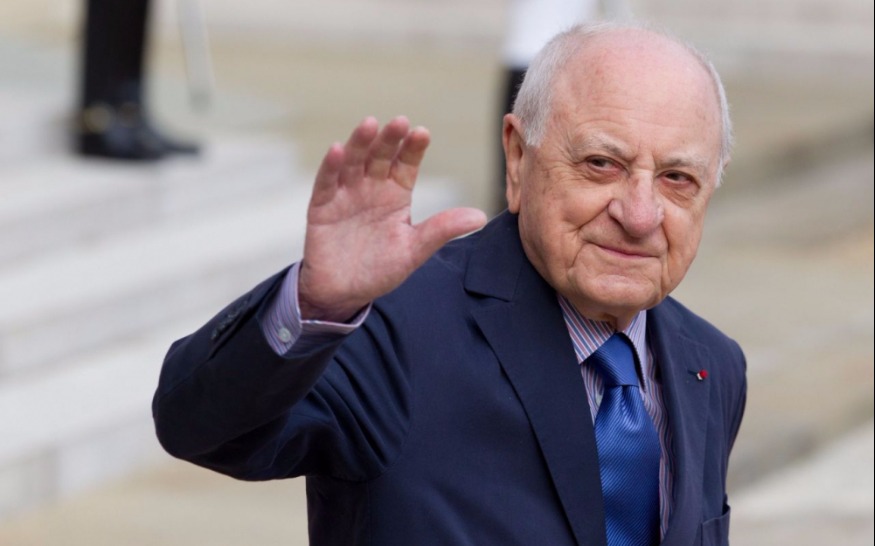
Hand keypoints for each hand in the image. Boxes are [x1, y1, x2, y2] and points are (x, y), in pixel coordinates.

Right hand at [299, 116, 486, 321]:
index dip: (413, 149)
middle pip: (381, 156)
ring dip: (360, 143)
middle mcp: (371, 187)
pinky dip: (331, 166)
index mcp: (396, 194)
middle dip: (389, 139)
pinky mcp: (322, 206)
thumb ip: (442, 230)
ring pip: (353, 162)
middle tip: (400, 122)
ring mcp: (346, 194)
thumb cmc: (380, 269)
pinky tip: (337, 149)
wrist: (344, 293)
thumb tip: (482, 217)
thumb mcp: (414, 250)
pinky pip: (326, 182)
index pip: (406, 164)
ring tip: (370, 124)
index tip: (422, 133)